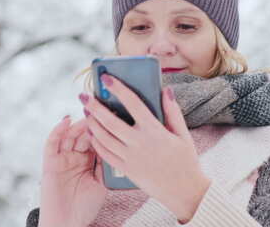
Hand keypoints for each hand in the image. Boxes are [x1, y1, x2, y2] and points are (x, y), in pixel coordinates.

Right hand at [39, 115, 107, 226]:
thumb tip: (117, 142)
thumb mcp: (101, 183)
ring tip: (88, 115)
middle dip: (91, 122)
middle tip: (101, 110)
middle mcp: (75, 156)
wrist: (67, 223)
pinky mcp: (49, 162)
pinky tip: (67, 120)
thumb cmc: (85, 207)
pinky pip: (52, 142)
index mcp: (88, 161)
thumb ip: (105, 163)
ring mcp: (62, 158)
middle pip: (83, 134)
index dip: (103, 127)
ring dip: (78, 124)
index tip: (114, 114)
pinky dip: (58, 130)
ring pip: (69, 135)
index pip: (95, 139)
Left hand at [79, 73, 210, 223]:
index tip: (107, 78)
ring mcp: (131, 158)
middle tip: (84, 95)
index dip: (119, 88)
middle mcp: (140, 144)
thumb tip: (165, 90)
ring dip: (92, 123)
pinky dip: (96, 142)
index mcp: (155, 131)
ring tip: (86, 112)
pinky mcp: (126, 170)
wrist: (185, 192)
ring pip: (104, 138)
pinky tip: (91, 133)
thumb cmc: (186, 160)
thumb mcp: (183, 134)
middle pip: (110, 121)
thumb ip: (173, 111)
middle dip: (94, 106)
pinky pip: (105, 155)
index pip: (133, 103)